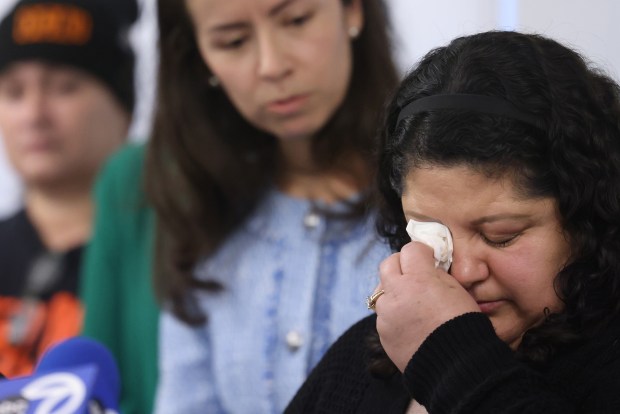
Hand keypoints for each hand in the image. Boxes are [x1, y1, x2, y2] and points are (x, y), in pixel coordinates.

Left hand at [374, 241, 478, 371]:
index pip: (410, 249)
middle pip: (388, 264)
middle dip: (401, 265)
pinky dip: (394, 315)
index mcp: (418, 279)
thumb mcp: (457, 290)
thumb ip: (437, 274)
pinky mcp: (382, 332)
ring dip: (395, 292)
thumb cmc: (464, 326)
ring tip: (413, 303)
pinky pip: (384, 315)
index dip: (421, 252)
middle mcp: (397, 293)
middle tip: (414, 273)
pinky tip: (411, 324)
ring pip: (382, 291)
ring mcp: (386, 314)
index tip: (428, 258)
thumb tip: (427, 267)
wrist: (456, 366)